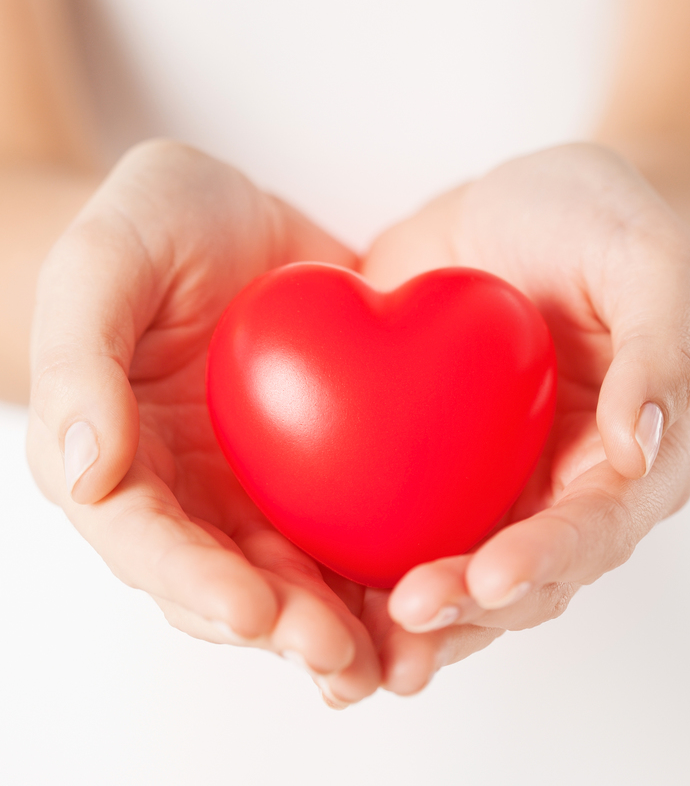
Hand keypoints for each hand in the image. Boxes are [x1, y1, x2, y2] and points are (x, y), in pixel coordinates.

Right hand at [27, 140, 387, 706]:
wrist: (231, 211)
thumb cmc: (153, 224)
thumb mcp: (104, 263)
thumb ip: (80, 361)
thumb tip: (86, 471)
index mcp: (120, 460)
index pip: (146, 543)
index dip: (194, 585)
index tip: (252, 611)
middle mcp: (187, 490)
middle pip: (227, 580)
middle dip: (282, 627)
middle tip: (342, 658)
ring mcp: (254, 483)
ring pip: (293, 571)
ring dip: (338, 622)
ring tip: (391, 658)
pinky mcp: (318, 464)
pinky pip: (350, 521)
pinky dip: (384, 563)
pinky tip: (429, 582)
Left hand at [362, 143, 689, 676]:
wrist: (516, 207)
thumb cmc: (596, 224)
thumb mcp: (646, 263)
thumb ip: (658, 351)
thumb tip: (641, 443)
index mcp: (623, 456)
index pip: (592, 528)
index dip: (545, 561)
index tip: (489, 579)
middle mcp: (554, 486)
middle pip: (517, 576)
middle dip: (464, 610)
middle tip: (404, 622)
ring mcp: (485, 480)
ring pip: (452, 570)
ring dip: (408, 619)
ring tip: (354, 649)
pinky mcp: (421, 462)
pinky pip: (392, 521)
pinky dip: (356, 561)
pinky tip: (313, 583)